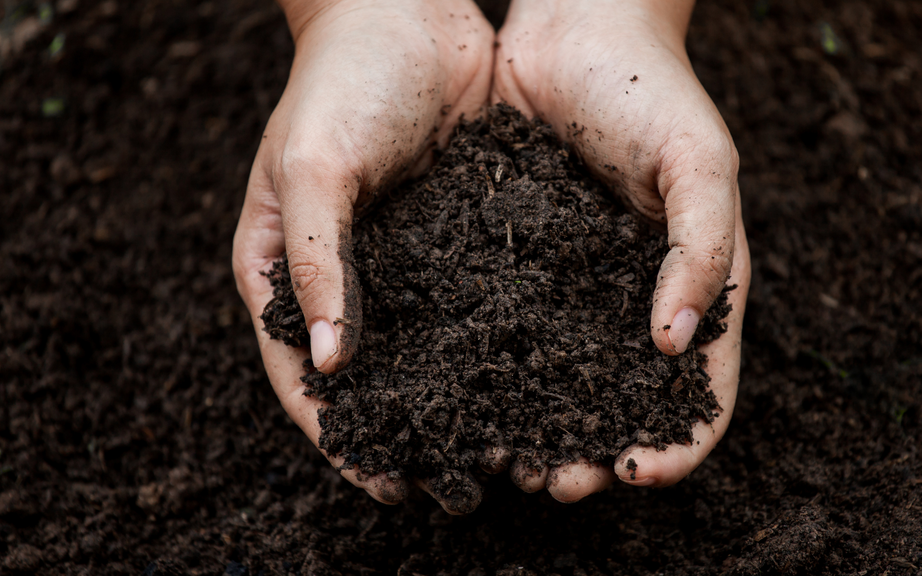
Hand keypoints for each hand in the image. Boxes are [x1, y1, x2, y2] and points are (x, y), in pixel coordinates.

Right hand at [232, 0, 492, 511]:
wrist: (408, 12)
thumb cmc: (341, 82)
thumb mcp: (314, 168)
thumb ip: (317, 263)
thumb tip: (331, 364)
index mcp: (283, 268)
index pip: (300, 373)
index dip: (338, 434)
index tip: (381, 483)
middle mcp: (342, 276)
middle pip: (366, 375)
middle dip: (403, 431)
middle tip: (447, 485)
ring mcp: (400, 261)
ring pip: (423, 349)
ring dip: (454, 399)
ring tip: (496, 449)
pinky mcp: (453, 240)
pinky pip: (469, 304)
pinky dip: (491, 346)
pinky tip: (528, 378)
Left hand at [492, 0, 750, 501]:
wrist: (577, 27)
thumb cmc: (654, 91)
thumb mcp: (701, 164)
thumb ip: (701, 252)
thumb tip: (674, 347)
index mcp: (695, 286)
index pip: (702, 389)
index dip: (678, 442)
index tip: (637, 471)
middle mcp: (634, 298)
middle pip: (624, 400)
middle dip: (597, 451)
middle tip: (557, 483)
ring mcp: (576, 285)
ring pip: (561, 377)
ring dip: (540, 426)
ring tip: (506, 458)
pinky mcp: (520, 263)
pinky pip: (510, 328)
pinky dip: (495, 371)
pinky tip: (465, 394)